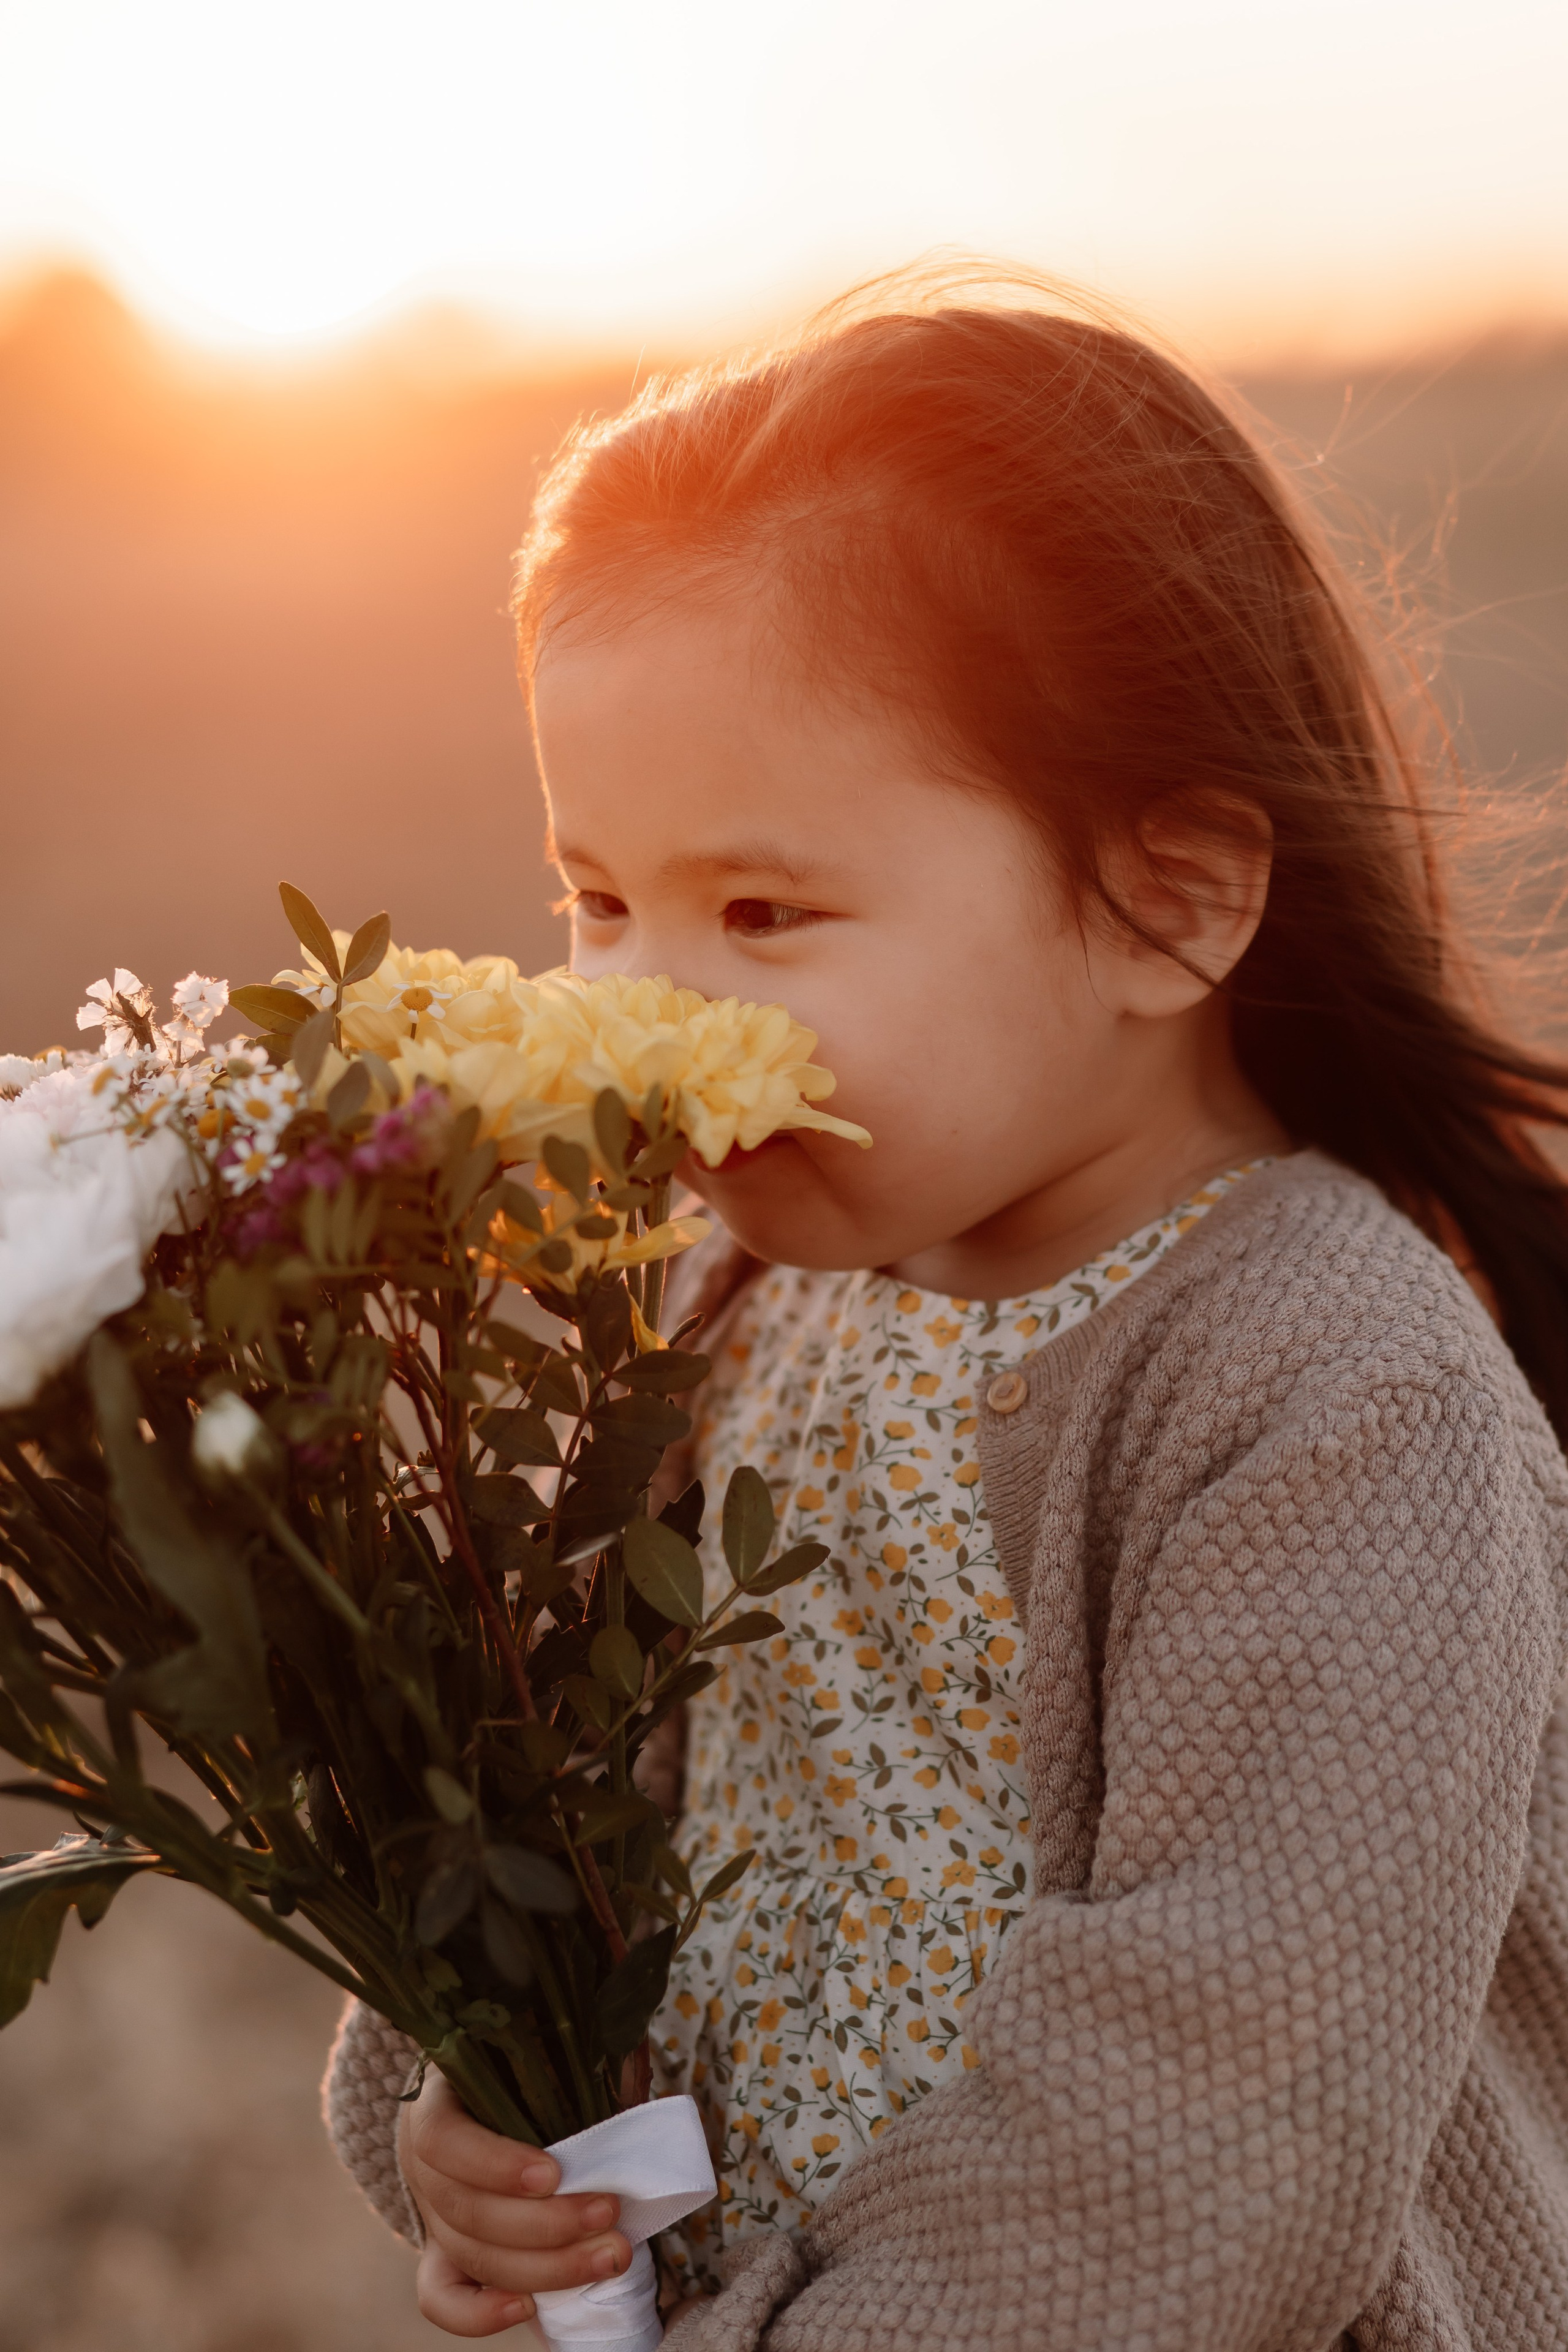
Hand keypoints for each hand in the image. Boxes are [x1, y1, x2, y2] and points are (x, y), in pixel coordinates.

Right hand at [401, 2071, 633, 2336]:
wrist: (492, 2098)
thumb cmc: (528, 2070)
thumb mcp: (543, 2053)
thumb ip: (576, 2059)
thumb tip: (628, 2068)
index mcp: (436, 2104)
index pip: (442, 2140)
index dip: (494, 2164)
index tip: (554, 2173)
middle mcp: (423, 2164)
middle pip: (466, 2211)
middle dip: (545, 2225)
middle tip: (610, 2214)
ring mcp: (431, 2214)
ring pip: (471, 2256)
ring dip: (544, 2265)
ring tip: (609, 2254)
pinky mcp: (443, 2254)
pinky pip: (441, 2298)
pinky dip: (479, 2315)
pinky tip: (529, 2308)